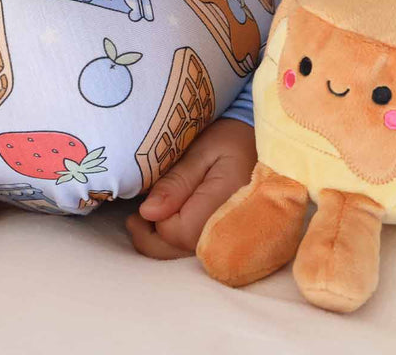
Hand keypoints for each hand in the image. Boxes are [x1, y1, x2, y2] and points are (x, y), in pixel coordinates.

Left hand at [126, 117, 256, 258]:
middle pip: (178, 251)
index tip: (146, 200)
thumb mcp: (201, 151)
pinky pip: (196, 250)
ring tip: (148, 219)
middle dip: (151, 236)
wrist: (261, 142)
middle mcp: (227, 231)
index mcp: (222, 206)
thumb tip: (148, 213)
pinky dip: (176, 241)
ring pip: (184, 256)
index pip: (175, 231)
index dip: (155, 218)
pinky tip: (168, 223)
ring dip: (161, 241)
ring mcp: (229, 238)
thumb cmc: (230, 139)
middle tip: (134, 217)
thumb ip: (177, 181)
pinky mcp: (227, 238)